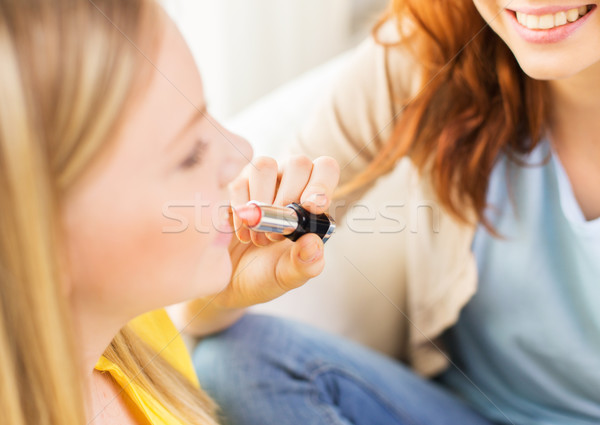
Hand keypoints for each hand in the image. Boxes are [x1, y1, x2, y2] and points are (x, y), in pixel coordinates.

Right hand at [217, 155, 339, 308]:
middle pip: (299, 163)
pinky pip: (238, 182)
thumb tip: (313, 243)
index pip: (325, 169)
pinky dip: (240, 210)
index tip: (310, 205)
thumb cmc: (264, 275)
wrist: (226, 282)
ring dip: (262, 203)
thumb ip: (305, 264)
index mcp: (312, 201)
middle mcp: (290, 183)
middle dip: (288, 198)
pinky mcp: (235, 187)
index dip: (321, 181)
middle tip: (277, 234)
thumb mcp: (287, 277)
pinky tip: (241, 233)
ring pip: (265, 165)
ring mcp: (262, 182)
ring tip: (257, 236)